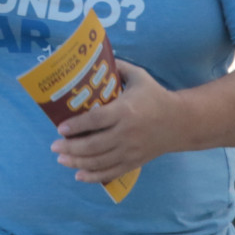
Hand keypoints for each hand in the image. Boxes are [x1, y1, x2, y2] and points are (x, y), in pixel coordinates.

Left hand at [51, 60, 181, 184]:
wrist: (180, 122)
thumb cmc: (155, 97)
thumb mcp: (139, 77)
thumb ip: (119, 68)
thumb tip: (98, 58)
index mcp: (125, 111)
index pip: (96, 121)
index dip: (76, 126)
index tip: (60, 128)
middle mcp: (126, 133)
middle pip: (93, 145)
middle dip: (70, 147)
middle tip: (55, 146)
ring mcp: (130, 150)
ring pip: (99, 161)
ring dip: (77, 162)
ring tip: (61, 159)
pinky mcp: (134, 162)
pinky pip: (110, 172)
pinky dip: (93, 176)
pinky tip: (79, 175)